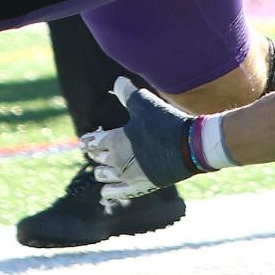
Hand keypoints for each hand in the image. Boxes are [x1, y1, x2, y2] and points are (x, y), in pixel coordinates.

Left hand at [83, 77, 198, 202]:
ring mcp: (128, 177)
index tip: (85, 139)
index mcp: (114, 141)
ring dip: (101, 171)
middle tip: (96, 149)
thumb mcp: (145, 103)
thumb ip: (128, 92)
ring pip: (103, 177)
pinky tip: (106, 192)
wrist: (189, 146)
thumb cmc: (165, 122)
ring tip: (102, 168)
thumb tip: (117, 80)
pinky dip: (109, 192)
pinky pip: (116, 193)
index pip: (92, 142)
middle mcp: (117, 161)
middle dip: (95, 153)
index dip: (88, 140)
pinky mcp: (140, 187)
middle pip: (97, 159)